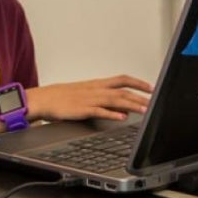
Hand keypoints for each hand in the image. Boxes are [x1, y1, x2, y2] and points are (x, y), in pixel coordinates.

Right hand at [32, 75, 153, 122]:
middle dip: (140, 95)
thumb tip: (116, 104)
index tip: (151, 87)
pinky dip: (112, 113)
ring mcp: (89, 99)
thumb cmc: (60, 97)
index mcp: (96, 84)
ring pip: (115, 99)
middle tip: (154, 100)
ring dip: (132, 104)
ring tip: (145, 110)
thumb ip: (99, 97)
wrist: (42, 99)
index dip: (138, 83)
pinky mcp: (82, 109)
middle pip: (122, 90)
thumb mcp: (82, 93)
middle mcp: (95, 89)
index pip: (122, 79)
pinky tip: (122, 117)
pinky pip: (100, 111)